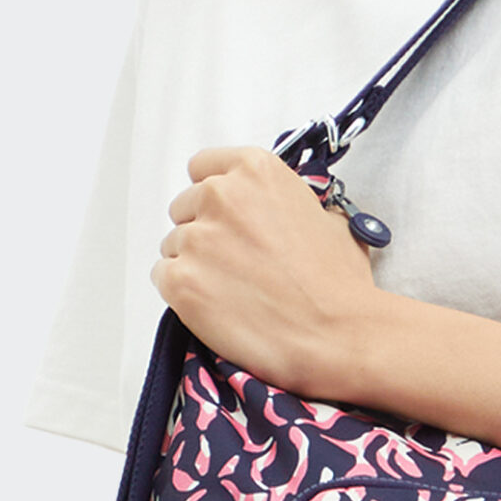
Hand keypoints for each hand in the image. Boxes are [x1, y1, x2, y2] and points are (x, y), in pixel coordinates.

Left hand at [151, 146, 381, 393]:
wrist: (335, 333)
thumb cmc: (337, 283)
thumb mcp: (326, 217)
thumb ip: (285, 203)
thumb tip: (273, 212)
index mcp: (256, 171)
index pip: (203, 166)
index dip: (214, 195)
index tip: (224, 216)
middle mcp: (220, 195)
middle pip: (185, 207)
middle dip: (205, 231)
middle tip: (236, 262)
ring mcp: (196, 238)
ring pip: (174, 245)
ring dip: (195, 264)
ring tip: (233, 290)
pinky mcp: (180, 280)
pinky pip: (163, 277)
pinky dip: (183, 292)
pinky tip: (217, 305)